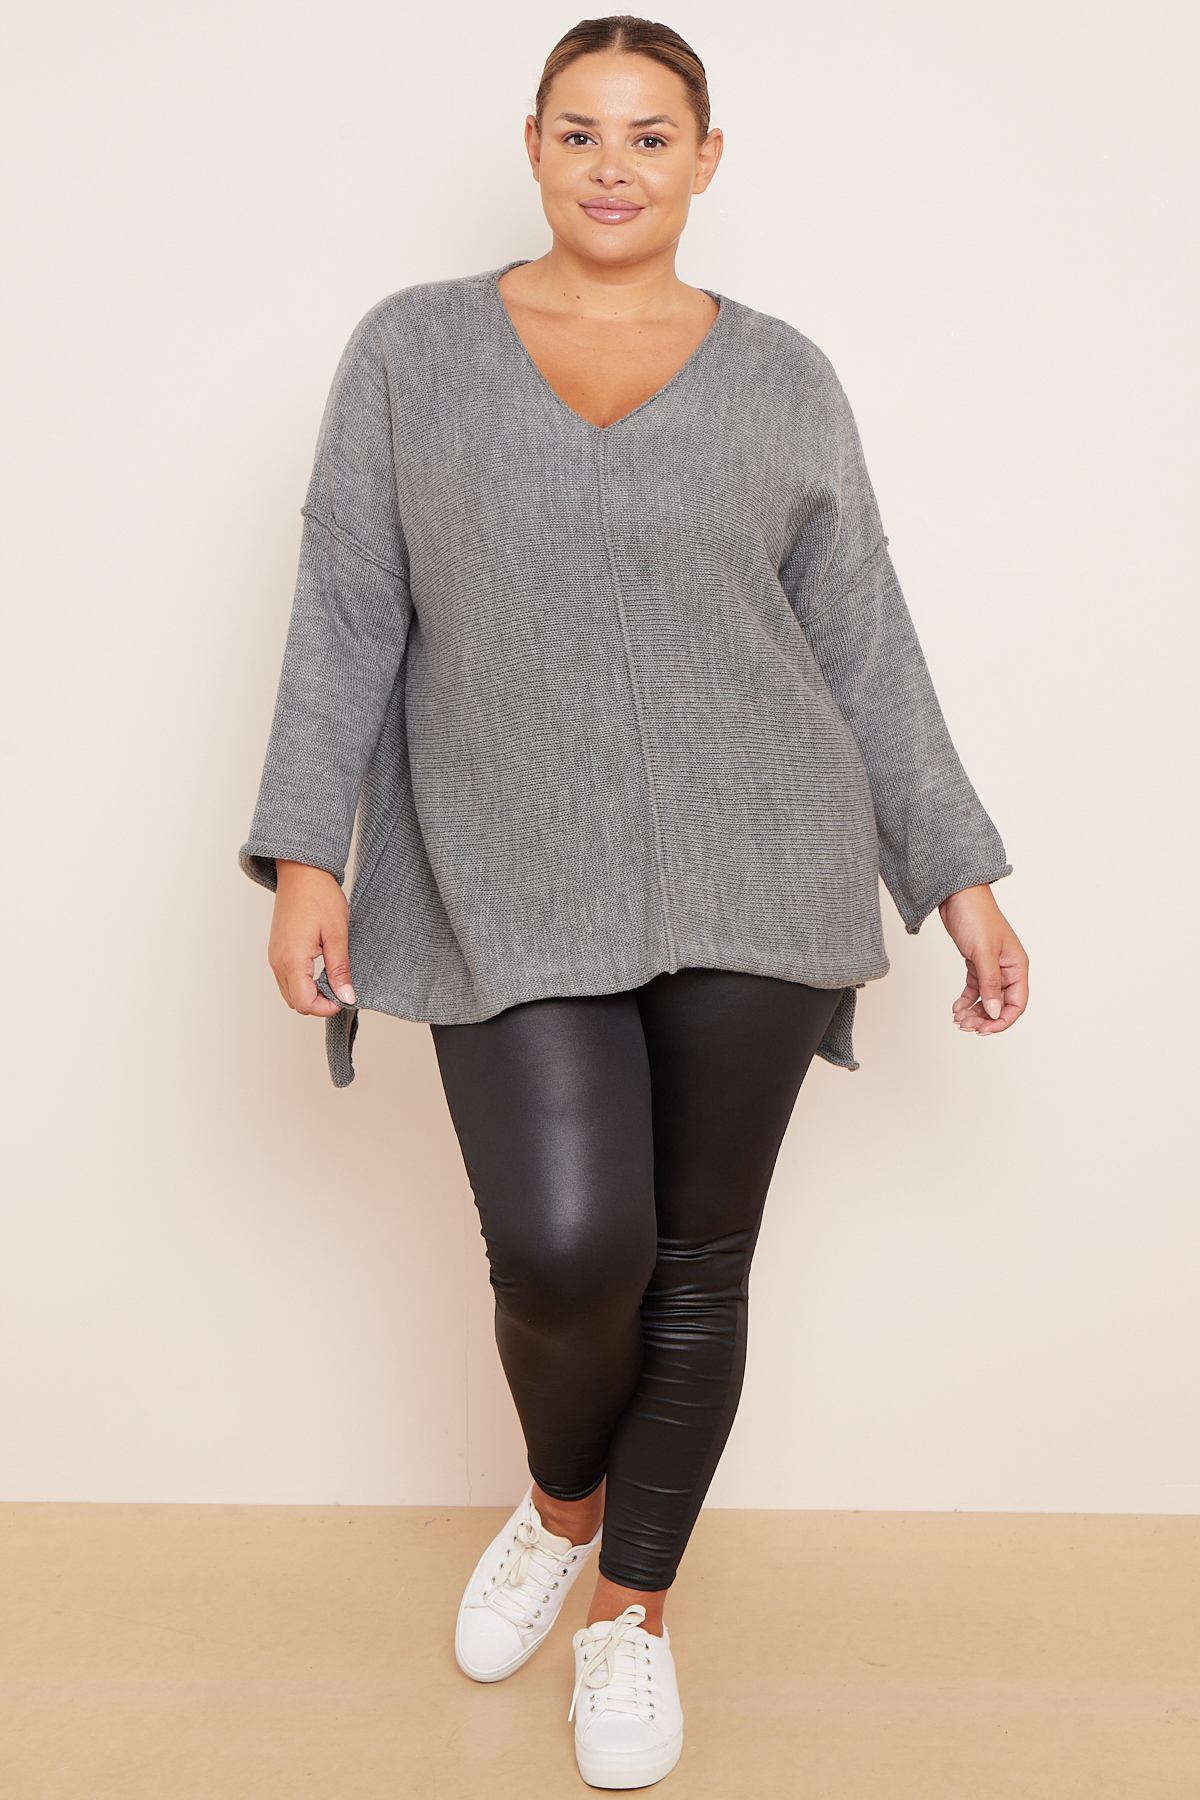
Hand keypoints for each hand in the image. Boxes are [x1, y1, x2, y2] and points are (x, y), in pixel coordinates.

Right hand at [268, 861, 354, 1016]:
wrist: (302, 873)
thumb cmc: (319, 897)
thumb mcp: (337, 935)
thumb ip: (339, 970)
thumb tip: (345, 996)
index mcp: (292, 960)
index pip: (305, 1003)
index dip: (326, 1007)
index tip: (344, 996)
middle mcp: (278, 962)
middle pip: (295, 1003)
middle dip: (319, 1003)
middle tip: (341, 988)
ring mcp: (274, 957)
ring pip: (290, 993)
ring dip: (310, 994)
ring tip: (332, 978)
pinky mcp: (276, 952)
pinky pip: (286, 979)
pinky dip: (303, 983)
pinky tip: (320, 970)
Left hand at [938, 884, 1027, 1035]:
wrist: (957, 895)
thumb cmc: (975, 916)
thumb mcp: (983, 953)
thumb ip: (990, 984)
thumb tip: (995, 1012)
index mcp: (1017, 966)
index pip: (1017, 1003)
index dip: (1002, 1021)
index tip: (984, 1030)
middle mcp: (1007, 968)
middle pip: (1001, 1004)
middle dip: (984, 1018)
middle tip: (965, 1026)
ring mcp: (992, 966)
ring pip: (987, 999)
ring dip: (974, 1011)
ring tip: (958, 1019)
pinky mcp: (976, 963)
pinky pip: (975, 988)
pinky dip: (966, 1000)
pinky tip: (956, 1007)